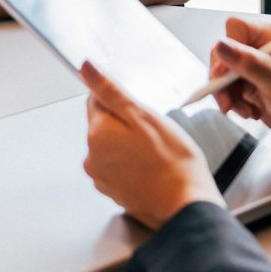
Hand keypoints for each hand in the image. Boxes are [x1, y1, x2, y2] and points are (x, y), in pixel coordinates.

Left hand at [81, 61, 224, 229]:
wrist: (185, 203)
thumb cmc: (172, 159)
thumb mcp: (143, 115)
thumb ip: (110, 90)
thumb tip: (85, 68)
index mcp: (97, 133)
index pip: (96, 100)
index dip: (121, 102)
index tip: (140, 112)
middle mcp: (92, 156)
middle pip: (104, 125)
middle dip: (126, 124)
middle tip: (153, 134)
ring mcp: (102, 177)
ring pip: (113, 147)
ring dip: (129, 145)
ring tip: (155, 153)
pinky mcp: (113, 192)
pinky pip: (119, 167)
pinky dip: (132, 165)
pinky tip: (152, 168)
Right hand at [210, 17, 270, 156]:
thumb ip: (249, 64)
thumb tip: (221, 46)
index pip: (235, 28)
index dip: (227, 49)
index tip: (225, 73)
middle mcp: (262, 48)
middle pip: (224, 52)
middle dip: (223, 79)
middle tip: (228, 100)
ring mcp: (255, 67)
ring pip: (223, 73)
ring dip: (229, 95)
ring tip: (246, 110)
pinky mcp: (250, 84)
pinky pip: (228, 89)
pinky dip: (234, 103)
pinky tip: (250, 112)